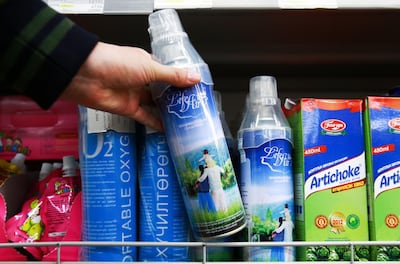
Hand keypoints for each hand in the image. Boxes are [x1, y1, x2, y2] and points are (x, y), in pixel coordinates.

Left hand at [61, 42, 200, 130]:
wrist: (85, 76)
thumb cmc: (114, 63)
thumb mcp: (149, 68)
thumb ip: (172, 76)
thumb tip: (194, 78)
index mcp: (146, 64)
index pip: (168, 72)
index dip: (181, 80)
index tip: (196, 89)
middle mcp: (141, 78)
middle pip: (162, 90)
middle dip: (176, 97)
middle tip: (194, 106)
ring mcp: (134, 94)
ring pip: (155, 104)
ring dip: (167, 111)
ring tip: (185, 118)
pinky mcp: (127, 109)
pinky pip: (145, 117)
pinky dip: (155, 123)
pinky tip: (168, 128)